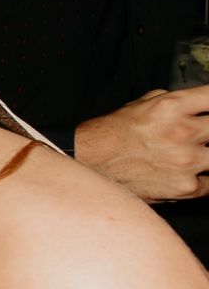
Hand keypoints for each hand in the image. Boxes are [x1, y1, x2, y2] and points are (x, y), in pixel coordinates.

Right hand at [74, 84, 208, 201]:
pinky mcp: (186, 186)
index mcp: (172, 106)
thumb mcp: (143, 104)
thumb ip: (177, 102)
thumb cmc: (113, 133)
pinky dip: (204, 178)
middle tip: (202, 135)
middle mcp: (182, 131)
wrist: (90, 163)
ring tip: (194, 153)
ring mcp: (187, 160)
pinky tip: (193, 173)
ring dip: (208, 154)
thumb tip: (200, 104)